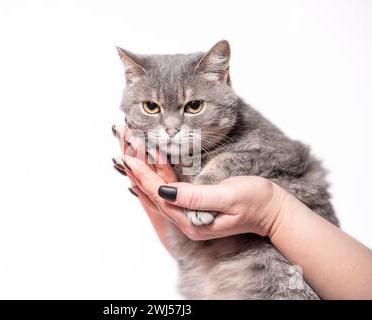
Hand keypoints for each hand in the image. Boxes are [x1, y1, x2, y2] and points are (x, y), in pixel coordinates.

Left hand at [121, 155, 287, 240]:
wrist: (273, 211)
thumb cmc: (256, 202)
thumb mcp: (227, 197)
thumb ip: (195, 196)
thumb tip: (164, 191)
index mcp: (191, 222)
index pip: (159, 196)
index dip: (143, 176)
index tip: (129, 157)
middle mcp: (186, 221)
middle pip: (154, 195)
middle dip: (139, 171)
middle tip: (124, 149)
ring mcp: (190, 214)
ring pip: (160, 191)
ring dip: (146, 171)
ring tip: (132, 152)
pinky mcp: (195, 206)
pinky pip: (171, 189)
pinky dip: (160, 174)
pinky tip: (152, 162)